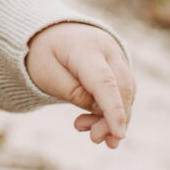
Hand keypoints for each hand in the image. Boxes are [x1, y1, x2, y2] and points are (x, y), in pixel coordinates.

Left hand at [25, 22, 133, 147]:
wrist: (48, 29)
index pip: (105, 83)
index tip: (119, 134)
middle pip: (121, 89)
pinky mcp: (118, 65)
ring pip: (126, 91)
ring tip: (92, 134)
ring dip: (113, 117)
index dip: (113, 110)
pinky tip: (95, 122)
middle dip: (113, 119)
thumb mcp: (46, 74)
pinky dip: (113, 108)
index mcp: (86, 48)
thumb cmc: (43, 53)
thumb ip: (72, 92)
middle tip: (95, 139)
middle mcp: (108, 49)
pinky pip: (122, 90)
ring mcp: (116, 56)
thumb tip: (98, 109)